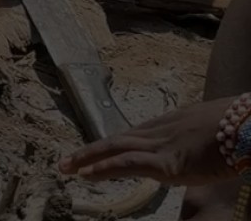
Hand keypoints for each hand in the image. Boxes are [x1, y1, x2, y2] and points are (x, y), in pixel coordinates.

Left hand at [58, 97, 237, 185]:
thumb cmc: (240, 127)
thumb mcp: (210, 132)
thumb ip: (194, 142)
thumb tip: (191, 154)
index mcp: (169, 123)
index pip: (132, 135)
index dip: (109, 144)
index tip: (92, 152)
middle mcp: (160, 131)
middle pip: (117, 139)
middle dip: (90, 151)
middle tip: (66, 160)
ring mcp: (163, 145)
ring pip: (116, 149)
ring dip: (88, 158)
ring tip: (67, 167)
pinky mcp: (170, 162)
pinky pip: (131, 164)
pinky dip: (107, 168)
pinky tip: (89, 174)